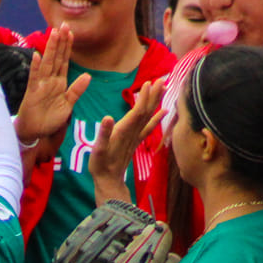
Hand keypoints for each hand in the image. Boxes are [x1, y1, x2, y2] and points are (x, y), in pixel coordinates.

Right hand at [14, 28, 90, 144]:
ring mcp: (40, 85)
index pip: (64, 61)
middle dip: (60, 42)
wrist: (35, 132)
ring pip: (47, 63)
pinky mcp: (32, 92)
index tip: (71, 32)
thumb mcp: (68, 105)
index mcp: (59, 82)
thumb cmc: (49, 119)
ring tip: (53, 34)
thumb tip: (87, 75)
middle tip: (63, 25)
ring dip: (50, 49)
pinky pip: (34, 78)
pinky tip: (37, 55)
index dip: (68, 47)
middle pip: (56, 57)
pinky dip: (36, 67)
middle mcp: (50, 80)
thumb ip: (76, 90)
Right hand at [89, 78, 163, 192]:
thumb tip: (107, 118)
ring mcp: (136, 137)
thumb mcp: (98, 150)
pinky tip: (164, 111)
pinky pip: (149, 127)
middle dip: (153, 95)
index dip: (143, 98)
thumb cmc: (100, 166)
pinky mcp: (136, 141)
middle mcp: (132, 132)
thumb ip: (103, 134)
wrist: (109, 182)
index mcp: (123, 131)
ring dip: (156, 102)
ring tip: (163, 88)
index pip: (137, 112)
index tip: (149, 83)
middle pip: (146, 111)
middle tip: (161, 80)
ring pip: (148, 116)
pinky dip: (157, 118)